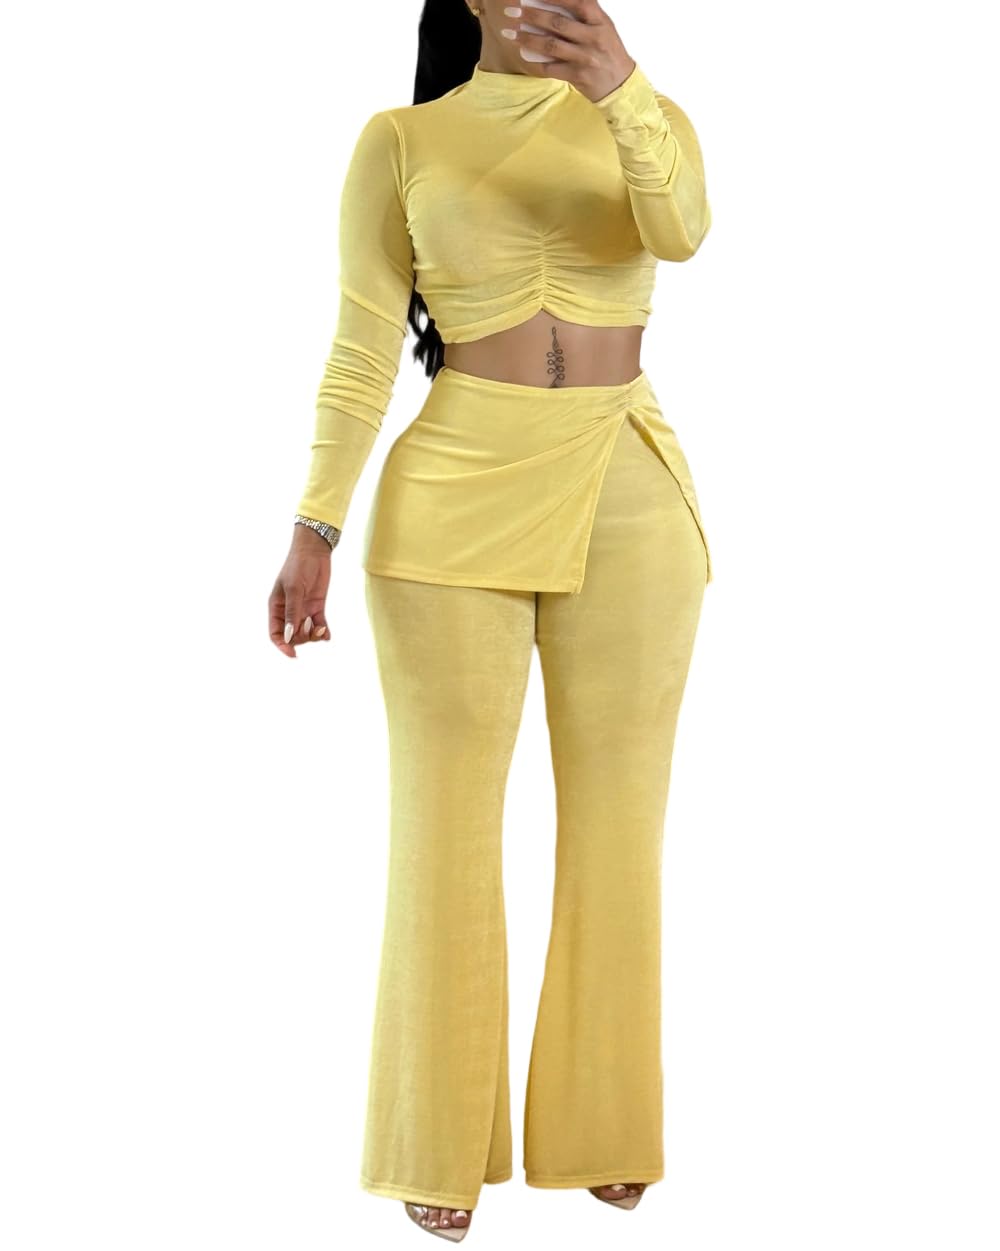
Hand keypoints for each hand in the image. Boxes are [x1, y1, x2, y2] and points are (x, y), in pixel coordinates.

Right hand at [269, 527, 332, 657]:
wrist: (314, 552)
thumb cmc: (298, 566)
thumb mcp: (294, 589)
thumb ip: (292, 612)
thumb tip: (289, 634)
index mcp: (276, 607)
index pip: (275, 633)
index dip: (282, 645)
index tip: (293, 654)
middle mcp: (289, 612)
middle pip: (292, 636)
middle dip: (302, 637)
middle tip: (310, 626)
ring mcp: (303, 610)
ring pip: (306, 633)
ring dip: (313, 635)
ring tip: (321, 627)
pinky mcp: (317, 607)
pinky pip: (319, 625)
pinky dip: (323, 632)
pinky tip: (327, 634)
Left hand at [502, 1, 634, 102]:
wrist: (621, 86)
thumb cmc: (609, 52)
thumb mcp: (604, 27)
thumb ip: (585, 14)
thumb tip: (558, 3)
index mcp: (600, 21)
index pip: (576, 2)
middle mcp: (593, 38)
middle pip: (557, 23)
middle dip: (531, 16)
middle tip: (512, 12)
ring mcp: (585, 58)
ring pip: (550, 46)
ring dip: (527, 39)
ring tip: (510, 33)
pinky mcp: (578, 76)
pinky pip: (551, 68)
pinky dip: (535, 62)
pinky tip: (522, 55)